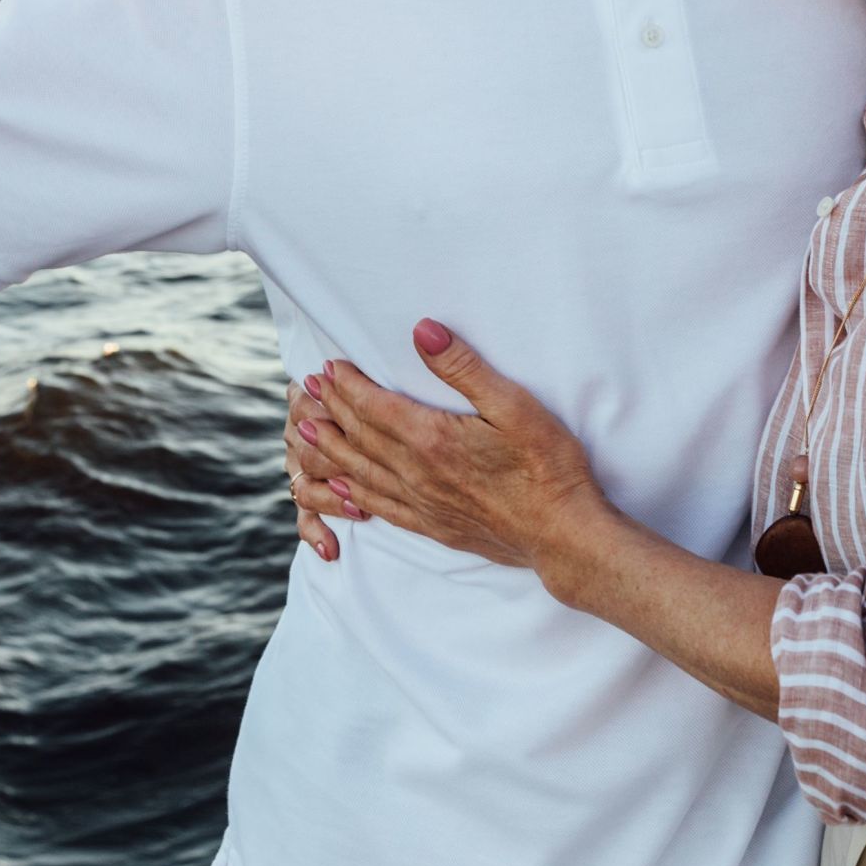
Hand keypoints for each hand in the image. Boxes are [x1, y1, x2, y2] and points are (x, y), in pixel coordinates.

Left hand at [291, 321, 602, 576]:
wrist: (562, 534)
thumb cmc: (547, 466)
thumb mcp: (513, 405)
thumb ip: (464, 368)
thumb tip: (423, 331)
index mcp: (432, 439)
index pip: (374, 406)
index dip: (348, 384)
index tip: (329, 365)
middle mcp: (417, 474)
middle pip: (360, 436)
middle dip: (330, 408)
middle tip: (307, 388)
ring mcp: (423, 504)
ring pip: (361, 472)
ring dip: (330, 448)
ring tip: (304, 432)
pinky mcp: (433, 526)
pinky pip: (380, 508)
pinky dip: (353, 493)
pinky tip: (341, 488)